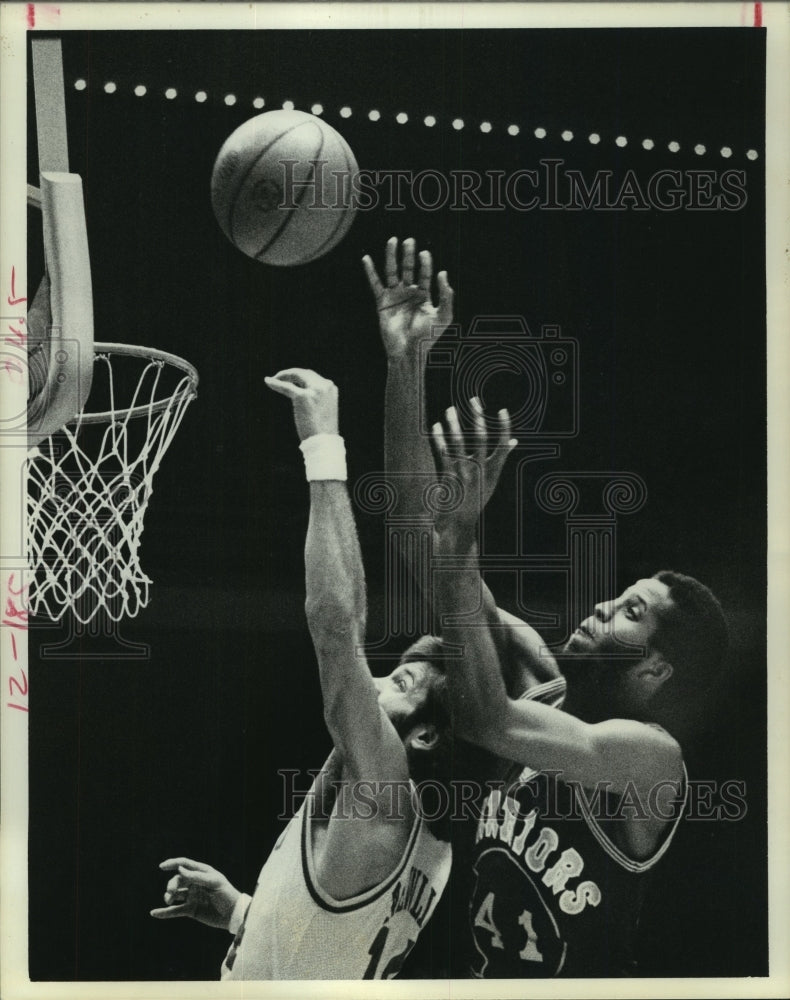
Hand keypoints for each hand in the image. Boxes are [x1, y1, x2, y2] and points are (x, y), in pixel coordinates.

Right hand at [150, 858, 240, 929]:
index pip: (184, 864)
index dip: (173, 863)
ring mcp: (192, 897)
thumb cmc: (226, 894)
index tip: (162, 866)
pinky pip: (175, 911)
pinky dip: (164, 912)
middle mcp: (195, 883)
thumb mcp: (214, 883)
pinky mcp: (191, 910)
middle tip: (171, 892)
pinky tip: (154, 913)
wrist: (233, 915)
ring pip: (175, 894)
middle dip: (171, 884)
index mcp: (202, 872)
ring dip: (168, 896)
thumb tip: (179, 869)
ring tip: (168, 900)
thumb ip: (196, 876)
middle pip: (177, 880)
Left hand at [265, 368, 338, 440]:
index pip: (313, 377)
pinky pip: (286, 387)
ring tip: (274, 379)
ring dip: (283, 376)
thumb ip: (316, 398)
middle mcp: (324, 386)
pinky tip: (268, 381)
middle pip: (304, 373)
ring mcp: (314, 390)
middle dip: (291, 374)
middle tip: (279, 377)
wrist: (323, 442)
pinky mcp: (303, 397)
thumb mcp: (323, 409)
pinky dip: (276, 384)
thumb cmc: (322, 431)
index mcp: (331, 388)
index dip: (300, 377)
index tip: (290, 380)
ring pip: (296, 376)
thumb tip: (300, 394)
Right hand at [362, 237, 453, 358]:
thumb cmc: (428, 338)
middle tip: (410, 240)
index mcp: (424, 295)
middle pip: (408, 268)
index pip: (425, 274)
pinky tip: (366, 258)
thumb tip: (443, 272)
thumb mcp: (444, 316)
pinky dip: (370, 271)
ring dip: (392, 256)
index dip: (426, 263)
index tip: (425, 254)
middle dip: (409, 254)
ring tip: (393, 240)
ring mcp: (395, 296)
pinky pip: (375, 284)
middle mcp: (409, 293)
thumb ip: (446, 295)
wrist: (409, 352)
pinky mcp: (382, 302)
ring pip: (392, 272)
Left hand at [431, 399, 515, 531]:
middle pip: (481, 438)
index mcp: (493, 471)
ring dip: (454, 424)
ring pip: (459, 443)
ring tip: (450, 409)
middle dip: (477, 417)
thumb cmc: (476, 497)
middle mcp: (480, 471)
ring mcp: (463, 473)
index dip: (504, 427)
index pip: (503, 445)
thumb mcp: (492, 481)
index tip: (502, 410)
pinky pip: (442, 453)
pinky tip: (435, 427)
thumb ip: (501, 459)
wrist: (459, 522)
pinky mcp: (447, 477)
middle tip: (473, 400)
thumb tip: (514, 442)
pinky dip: (438, 439)